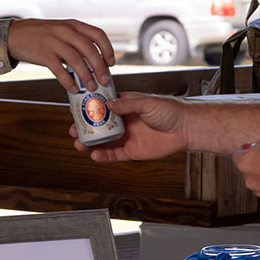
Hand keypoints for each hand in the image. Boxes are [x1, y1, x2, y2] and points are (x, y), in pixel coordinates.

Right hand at [7, 19, 114, 92]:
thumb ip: (76, 41)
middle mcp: (65, 31)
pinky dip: (68, 81)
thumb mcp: (61, 31)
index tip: (111, 63)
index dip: (107, 49)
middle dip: (100, 67)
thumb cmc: (40, 35)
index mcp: (73, 25)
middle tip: (104, 80)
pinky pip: (60, 69)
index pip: (98, 34)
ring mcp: (54, 42)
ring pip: (76, 60)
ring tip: (91, 86)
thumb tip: (93, 62)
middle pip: (90, 49)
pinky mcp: (43, 54)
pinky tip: (73, 88)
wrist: (14, 35)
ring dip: (86, 76)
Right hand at [72, 92, 187, 161]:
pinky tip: (94, 155)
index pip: (103, 106)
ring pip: (103, 141)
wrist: (185, 128)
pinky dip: (104, 156)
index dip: (89, 108)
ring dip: (90, 143)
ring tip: (79, 144)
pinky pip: (114, 154)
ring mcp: (127, 136)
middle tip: (73, 129)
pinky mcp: (132, 151)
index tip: (76, 109)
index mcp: (125, 106)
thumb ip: (127, 104)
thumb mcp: (146, 103)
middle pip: (99, 126)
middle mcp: (123, 121)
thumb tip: (108, 104)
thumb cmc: (169, 111)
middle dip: (85, 128)